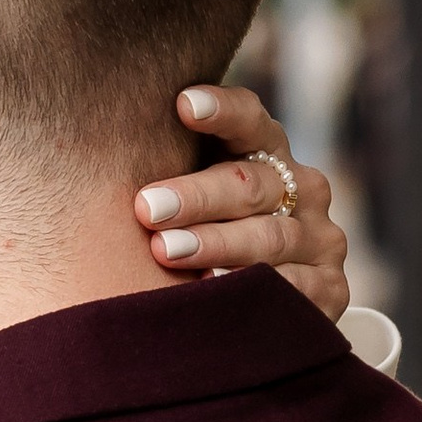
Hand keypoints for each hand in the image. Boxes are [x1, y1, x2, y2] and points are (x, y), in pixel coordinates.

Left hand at [134, 83, 350, 325]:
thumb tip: (92, 148)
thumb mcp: (184, 205)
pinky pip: (295, 288)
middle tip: (146, 208)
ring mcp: (320, 240)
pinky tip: (217, 290)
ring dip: (216, 244)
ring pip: (269, 236)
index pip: (249, 121)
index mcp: (267, 154)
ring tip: (167, 252)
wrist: (255, 317)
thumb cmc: (196, 242)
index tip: (183, 104)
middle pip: (250, 185)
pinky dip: (256, 289)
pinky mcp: (330, 289)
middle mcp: (303, 189)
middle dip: (196, 196)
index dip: (221, 110)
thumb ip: (164, 174)